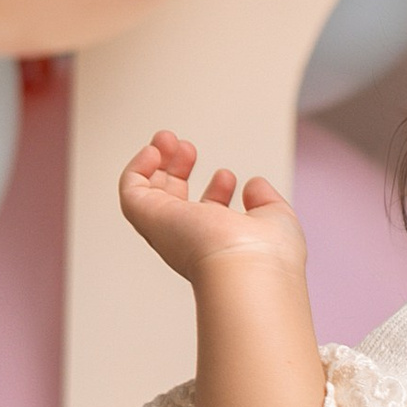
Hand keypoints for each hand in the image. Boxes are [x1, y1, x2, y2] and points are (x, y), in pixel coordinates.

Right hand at [119, 130, 308, 286]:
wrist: (249, 268)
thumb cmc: (267, 254)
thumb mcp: (276, 217)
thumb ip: (265, 200)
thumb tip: (254, 185)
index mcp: (220, 244)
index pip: (209, 219)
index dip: (216, 192)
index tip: (227, 175)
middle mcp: (191, 240)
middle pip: (174, 203)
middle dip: (179, 170)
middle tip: (185, 146)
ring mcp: (168, 230)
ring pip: (149, 196)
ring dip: (157, 163)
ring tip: (166, 139)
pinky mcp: (149, 218)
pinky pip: (130, 191)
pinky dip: (137, 168)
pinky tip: (152, 151)